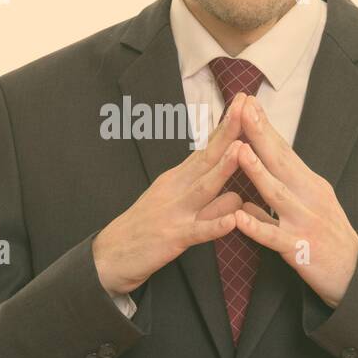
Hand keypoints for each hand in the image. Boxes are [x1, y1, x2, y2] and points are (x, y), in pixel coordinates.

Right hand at [92, 92, 250, 294]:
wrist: (110, 255)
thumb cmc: (145, 227)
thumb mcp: (172, 204)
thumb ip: (205, 199)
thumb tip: (236, 195)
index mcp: (177, 178)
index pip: (206, 148)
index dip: (225, 126)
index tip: (243, 102)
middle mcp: (176, 188)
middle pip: (207, 157)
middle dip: (229, 132)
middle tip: (247, 107)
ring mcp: (175, 212)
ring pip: (204, 188)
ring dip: (224, 169)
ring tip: (242, 150)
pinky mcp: (173, 238)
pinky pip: (199, 231)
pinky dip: (216, 225)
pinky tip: (232, 221)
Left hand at [232, 96, 357, 307]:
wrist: (354, 273)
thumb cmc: (326, 238)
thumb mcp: (308, 210)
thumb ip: (276, 200)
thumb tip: (246, 196)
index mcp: (309, 184)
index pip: (284, 150)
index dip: (266, 127)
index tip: (249, 103)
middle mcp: (309, 197)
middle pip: (281, 162)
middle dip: (261, 135)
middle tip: (244, 110)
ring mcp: (305, 222)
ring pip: (277, 194)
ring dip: (258, 172)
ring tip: (239, 151)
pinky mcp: (300, 249)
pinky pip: (275, 237)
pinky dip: (257, 227)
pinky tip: (240, 217)